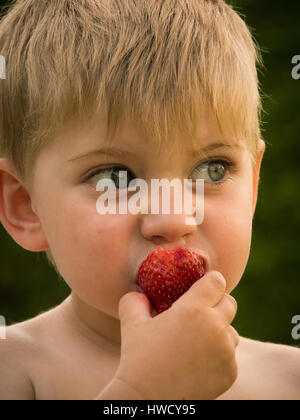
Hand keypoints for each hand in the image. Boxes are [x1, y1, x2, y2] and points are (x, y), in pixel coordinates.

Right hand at [113, 271, 238, 399]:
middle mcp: (215, 327)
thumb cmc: (138, 359)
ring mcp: (225, 351)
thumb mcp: (131, 323)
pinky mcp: (230, 372)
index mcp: (193, 309)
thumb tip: (140, 293)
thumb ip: (135, 300)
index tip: (202, 288)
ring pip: (231, 331)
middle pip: (229, 303)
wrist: (148, 400)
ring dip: (219, 331)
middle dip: (216, 304)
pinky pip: (230, 355)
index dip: (210, 282)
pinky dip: (218, 356)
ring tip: (196, 342)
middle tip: (198, 314)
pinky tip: (198, 363)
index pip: (217, 281)